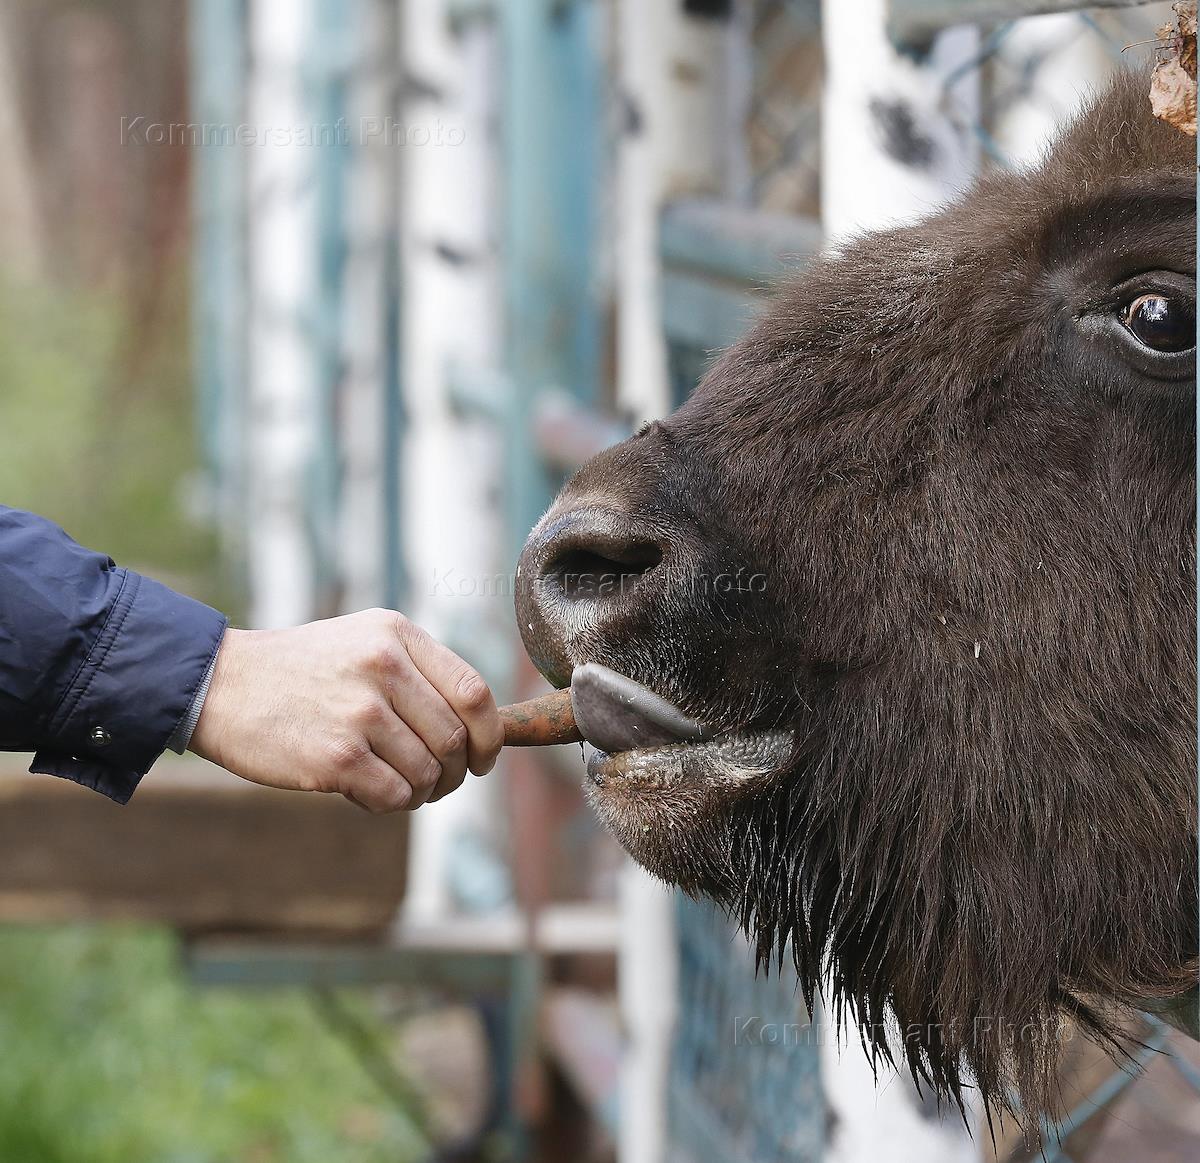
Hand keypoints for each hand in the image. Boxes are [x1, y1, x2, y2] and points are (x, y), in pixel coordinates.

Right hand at [188, 610, 503, 812]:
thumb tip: (481, 727)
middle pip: (455, 739)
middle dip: (455, 772)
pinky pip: (395, 795)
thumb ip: (419, 672)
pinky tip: (365, 790)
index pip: (474, 692)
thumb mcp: (364, 642)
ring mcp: (361, 712)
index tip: (484, 758)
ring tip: (393, 782)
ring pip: (428, 772)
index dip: (490, 735)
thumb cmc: (301, 670)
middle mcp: (385, 667)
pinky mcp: (337, 756)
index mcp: (397, 636)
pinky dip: (390, 802)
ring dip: (421, 791)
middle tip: (436, 782)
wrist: (220, 685)